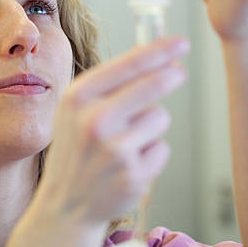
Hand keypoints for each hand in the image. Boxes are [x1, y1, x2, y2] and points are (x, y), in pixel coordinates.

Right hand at [36, 37, 188, 225]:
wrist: (65, 203)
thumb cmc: (76, 147)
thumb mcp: (76, 109)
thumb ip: (109, 84)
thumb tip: (155, 58)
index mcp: (78, 98)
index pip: (128, 65)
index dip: (159, 50)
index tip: (181, 42)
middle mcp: (95, 121)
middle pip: (153, 85)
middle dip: (171, 75)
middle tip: (179, 73)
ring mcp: (115, 150)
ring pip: (160, 117)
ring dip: (152, 125)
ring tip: (126, 140)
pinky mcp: (133, 175)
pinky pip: (162, 148)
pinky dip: (151, 153)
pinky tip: (129, 163)